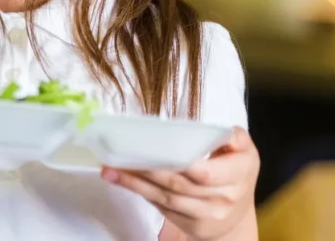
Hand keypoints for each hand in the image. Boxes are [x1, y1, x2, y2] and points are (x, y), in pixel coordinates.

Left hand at [102, 127, 258, 240]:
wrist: (237, 214)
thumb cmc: (236, 172)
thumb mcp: (244, 151)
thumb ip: (235, 138)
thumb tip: (222, 130)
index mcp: (239, 174)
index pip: (204, 172)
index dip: (178, 163)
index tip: (152, 149)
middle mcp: (224, 197)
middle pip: (178, 184)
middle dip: (146, 171)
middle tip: (119, 156)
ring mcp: (206, 215)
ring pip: (166, 198)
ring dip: (135, 183)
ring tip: (111, 169)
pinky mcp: (191, 225)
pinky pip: (163, 207)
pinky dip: (142, 193)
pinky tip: (124, 180)